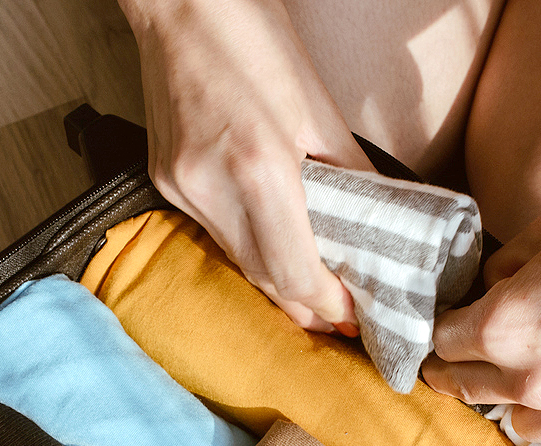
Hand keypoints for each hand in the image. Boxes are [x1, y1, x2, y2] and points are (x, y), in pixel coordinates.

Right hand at [120, 0, 372, 330]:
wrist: (179, 2)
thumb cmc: (253, 37)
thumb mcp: (317, 106)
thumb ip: (349, 173)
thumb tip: (376, 223)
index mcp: (258, 167)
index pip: (294, 271)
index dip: (328, 304)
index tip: (354, 315)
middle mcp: (210, 188)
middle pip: (264, 277)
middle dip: (306, 305)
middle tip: (341, 318)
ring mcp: (180, 187)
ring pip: (237, 260)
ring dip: (277, 281)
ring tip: (314, 291)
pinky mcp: (164, 179)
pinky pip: (214, 232)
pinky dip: (248, 247)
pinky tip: (271, 248)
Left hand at [421, 183, 540, 445]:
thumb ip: (500, 273)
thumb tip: (479, 295)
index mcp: (503, 328)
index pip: (443, 345)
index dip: (440, 336)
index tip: (442, 338)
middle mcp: (533, 382)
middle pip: (469, 391)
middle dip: (458, 373)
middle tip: (457, 368)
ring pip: (523, 424)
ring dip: (525, 400)